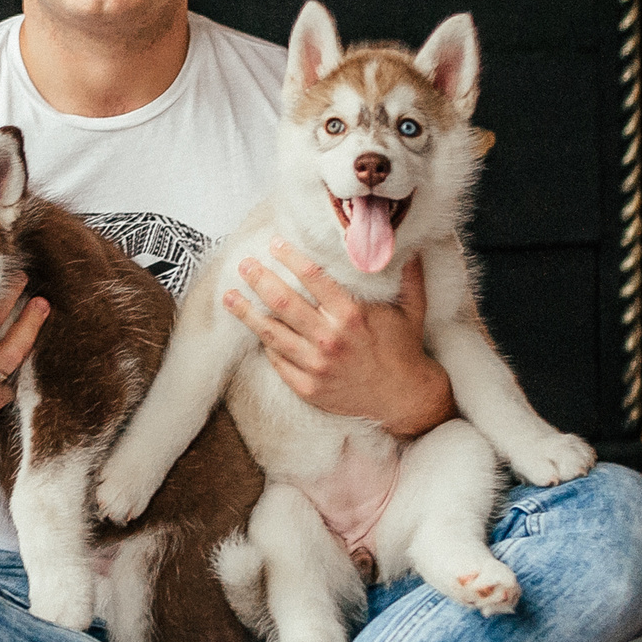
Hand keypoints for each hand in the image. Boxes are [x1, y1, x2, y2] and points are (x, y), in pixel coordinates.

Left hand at [223, 240, 453, 436]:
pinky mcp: (307, 387)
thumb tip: (408, 244)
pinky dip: (265, 344)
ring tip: (229, 296)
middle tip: (244, 264)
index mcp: (352, 315)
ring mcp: (316, 366)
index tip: (275, 243)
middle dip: (259, 279)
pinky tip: (254, 330)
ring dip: (246, 312)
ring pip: (270, 333)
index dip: (290, 257)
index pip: (313, 277)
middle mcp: (330, 339)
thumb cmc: (404, 348)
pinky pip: (277, 361)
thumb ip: (407, 275)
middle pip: (283, 302)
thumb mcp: (412, 308)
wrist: (404, 398)